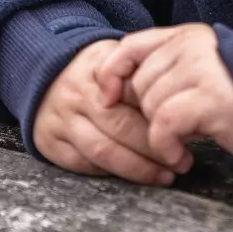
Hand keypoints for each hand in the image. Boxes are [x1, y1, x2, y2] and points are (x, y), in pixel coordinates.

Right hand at [33, 38, 193, 185]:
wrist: (47, 73)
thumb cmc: (97, 70)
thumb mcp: (118, 55)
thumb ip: (144, 69)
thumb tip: (180, 100)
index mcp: (98, 65)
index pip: (134, 91)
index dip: (161, 113)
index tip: (185, 127)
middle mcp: (77, 92)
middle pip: (120, 124)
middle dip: (154, 147)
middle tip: (182, 160)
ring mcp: (61, 119)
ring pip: (103, 150)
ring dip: (137, 168)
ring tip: (165, 175)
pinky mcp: (50, 143)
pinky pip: (85, 164)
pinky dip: (111, 173)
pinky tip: (134, 176)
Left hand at [96, 23, 232, 165]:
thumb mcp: (199, 67)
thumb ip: (166, 67)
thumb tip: (119, 90)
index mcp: (186, 35)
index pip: (130, 45)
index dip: (111, 72)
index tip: (107, 98)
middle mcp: (191, 45)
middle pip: (139, 84)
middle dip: (148, 113)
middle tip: (173, 126)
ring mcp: (201, 69)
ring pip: (151, 105)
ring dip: (160, 133)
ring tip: (184, 139)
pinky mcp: (210, 98)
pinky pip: (164, 125)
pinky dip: (166, 146)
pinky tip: (182, 154)